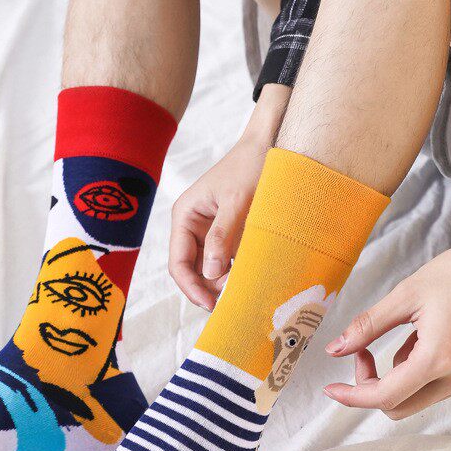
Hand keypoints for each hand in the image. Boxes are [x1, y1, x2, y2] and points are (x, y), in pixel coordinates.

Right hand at [169, 84, 289, 309]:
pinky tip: (249, 281)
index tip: (211, 305)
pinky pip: (226, 262)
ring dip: (223, 284)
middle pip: (192, 272)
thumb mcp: (238, 201)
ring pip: (210, 271)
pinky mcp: (228, 236)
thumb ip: (223, 236)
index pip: (178, 264)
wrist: (271, 145)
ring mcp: (210, 233)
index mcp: (185, 216)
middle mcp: (192, 227)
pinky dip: (235, 274)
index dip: (191, 288)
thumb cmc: (251, 167)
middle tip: (232, 304)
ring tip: (243, 293)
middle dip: (208, 289)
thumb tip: (212, 274)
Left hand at [323, 211, 450, 418]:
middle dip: (372, 386)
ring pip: (419, 398)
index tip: (330, 388)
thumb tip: (335, 350)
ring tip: (406, 332)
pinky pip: (440, 386)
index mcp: (439, 358)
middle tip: (364, 351)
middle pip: (399, 406)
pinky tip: (425, 337)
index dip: (351, 396)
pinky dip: (420, 371)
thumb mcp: (407, 293)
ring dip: (397, 377)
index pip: (384, 396)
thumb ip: (368, 326)